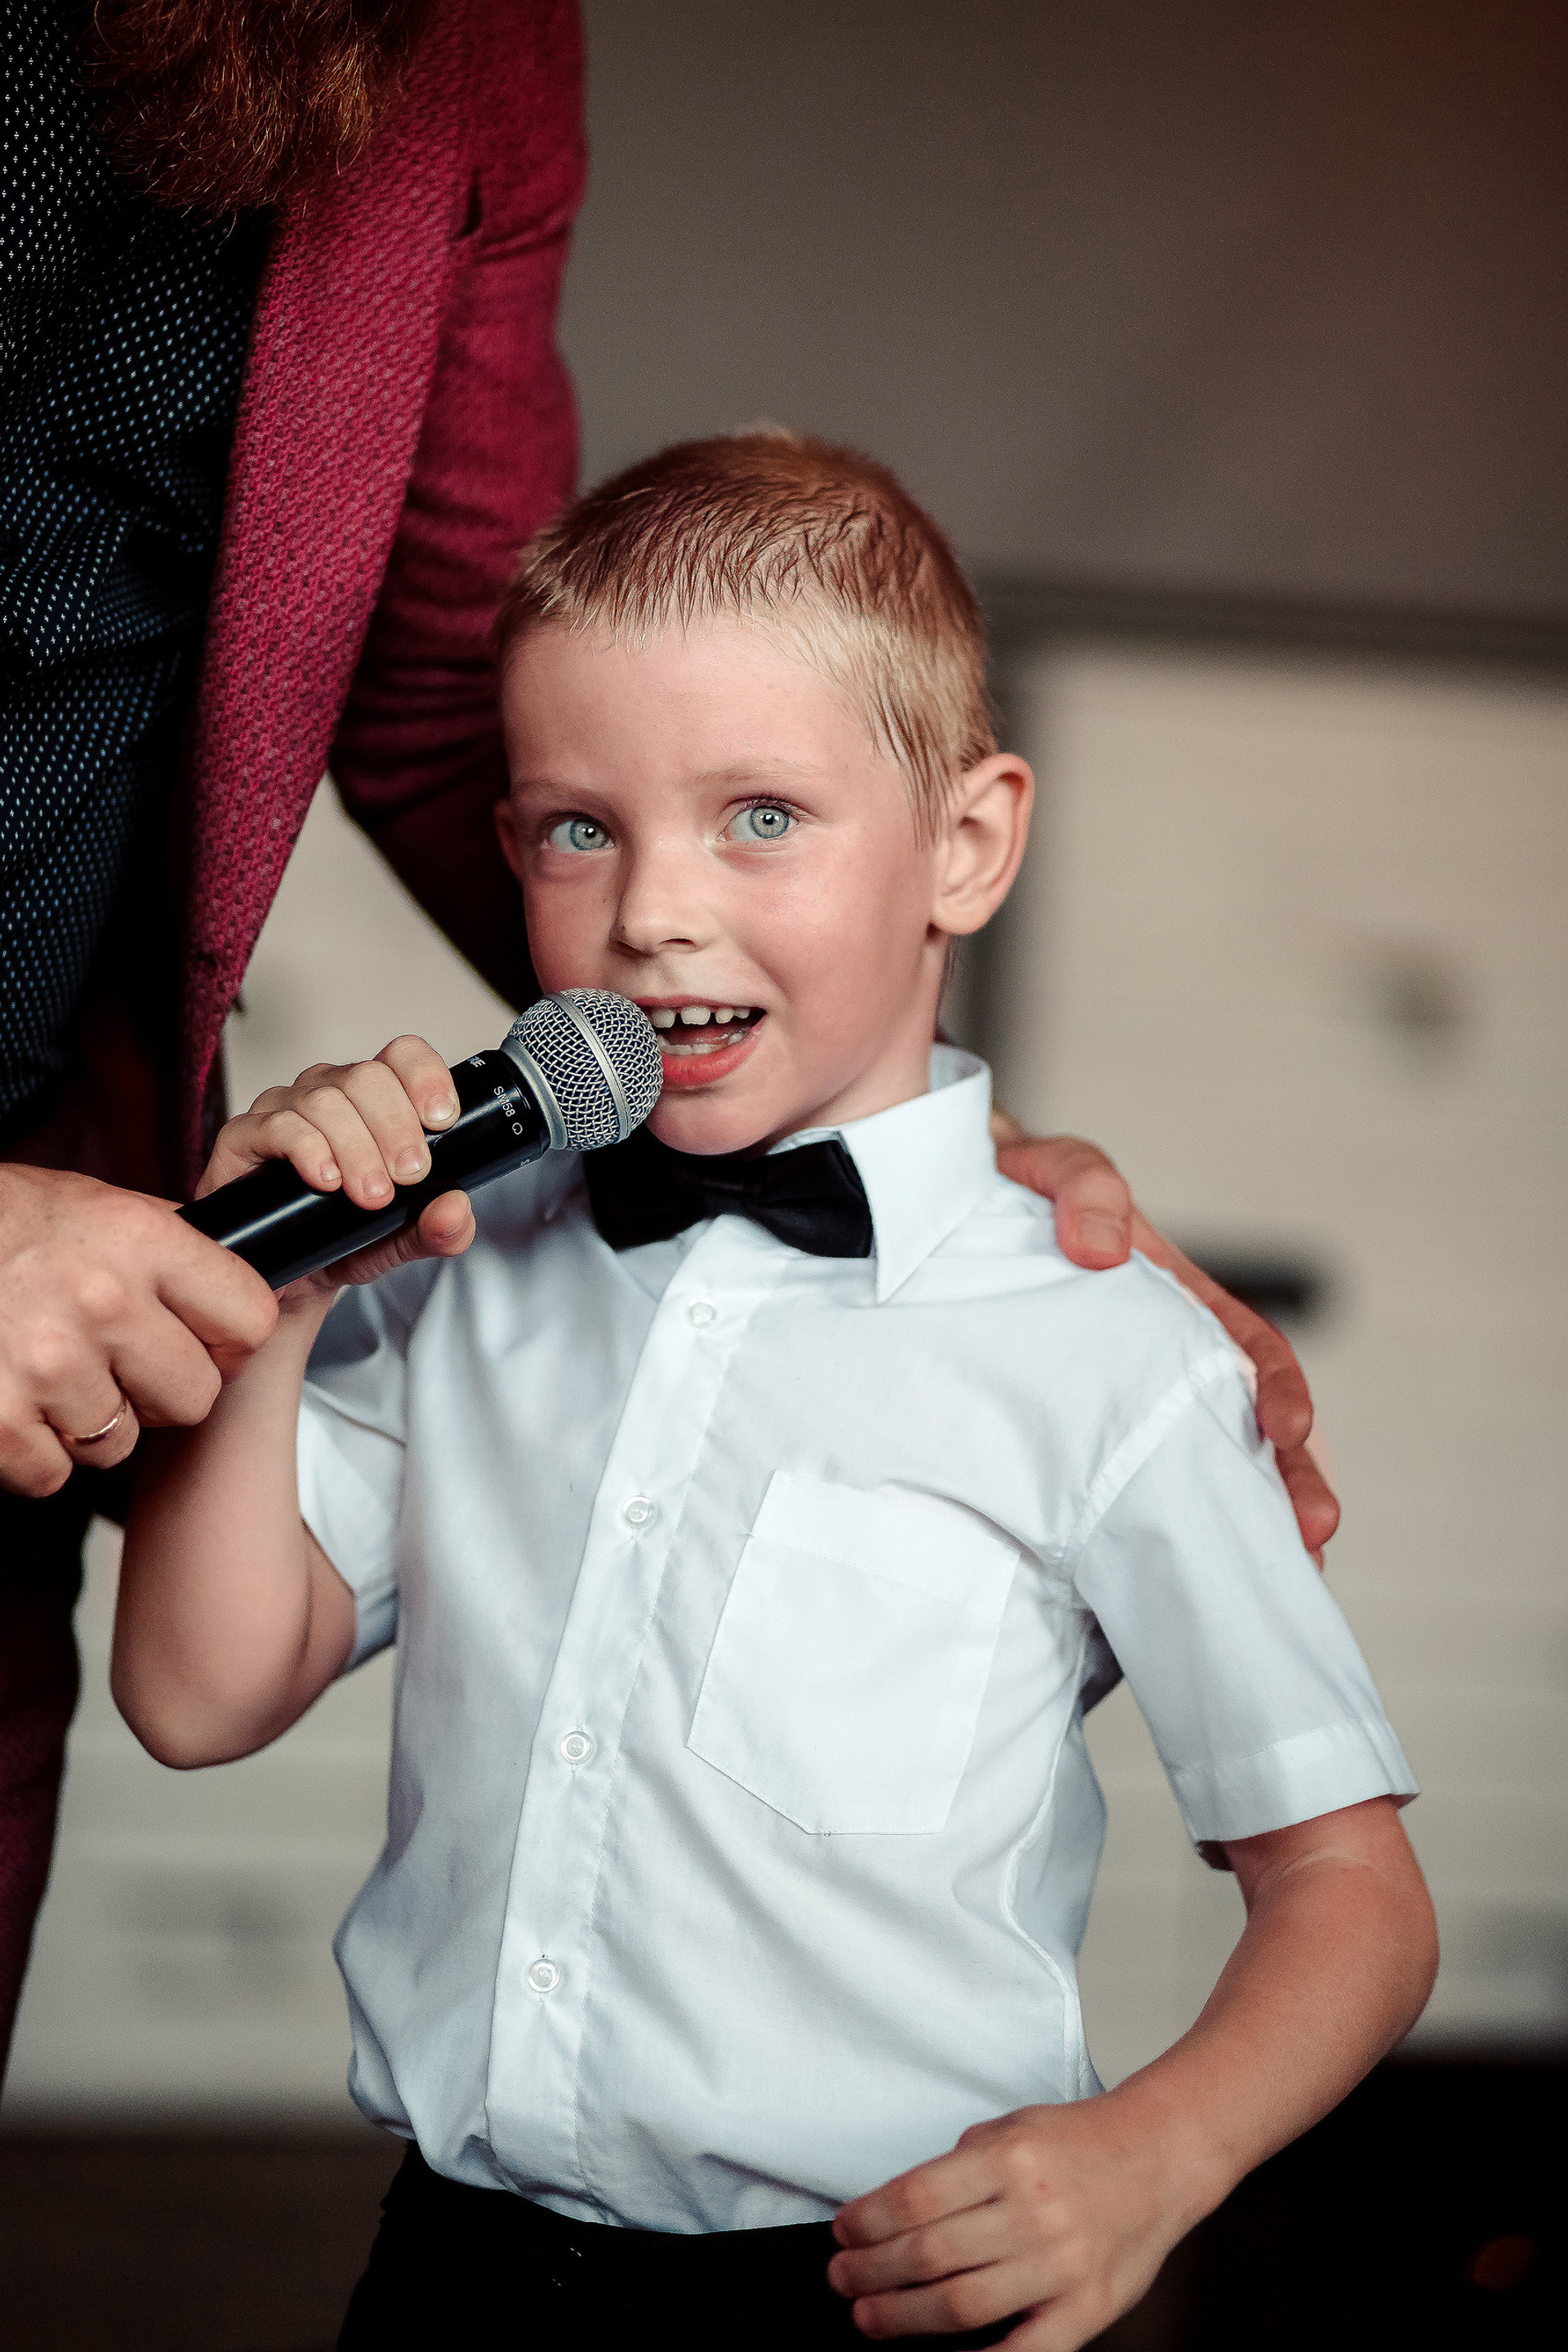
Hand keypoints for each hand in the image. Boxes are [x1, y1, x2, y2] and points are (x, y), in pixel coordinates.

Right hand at [0, 1163, 278, 1497]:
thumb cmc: (4, 1223)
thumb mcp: (99, 1206)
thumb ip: (170, 1248)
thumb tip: (234, 1290)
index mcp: (140, 1241)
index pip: (250, 1318)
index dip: (231, 1341)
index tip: (207, 1343)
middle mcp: (103, 1301)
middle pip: (195, 1398)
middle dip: (159, 1393)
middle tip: (117, 1367)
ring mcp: (49, 1365)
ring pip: (120, 1444)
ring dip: (88, 1423)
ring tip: (49, 1372)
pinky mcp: (0, 1421)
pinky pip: (54, 1474)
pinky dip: (33, 1453)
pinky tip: (16, 1401)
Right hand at [202, 1035, 475, 1303]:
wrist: (285, 1282)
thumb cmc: (340, 1243)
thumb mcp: (399, 1241)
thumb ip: (436, 1229)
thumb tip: (456, 1209)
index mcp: (372, 1102)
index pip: (401, 1056)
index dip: (425, 1076)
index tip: (442, 1120)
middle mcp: (327, 1094)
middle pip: (367, 1076)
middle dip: (396, 1127)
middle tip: (408, 1176)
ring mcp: (282, 1110)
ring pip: (324, 1099)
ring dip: (356, 1148)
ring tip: (371, 1194)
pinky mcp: (243, 1137)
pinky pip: (278, 1125)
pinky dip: (308, 1149)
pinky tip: (326, 1180)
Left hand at [829, 2097, 1206, 2349]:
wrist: (1160, 2155)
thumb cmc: (1080, 2142)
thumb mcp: (1011, 2129)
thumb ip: (959, 2167)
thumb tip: (895, 2210)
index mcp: (1009, 2160)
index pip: (915, 2198)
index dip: (868, 2221)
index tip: (844, 2232)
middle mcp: (1033, 2212)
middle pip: (929, 2254)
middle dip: (871, 2272)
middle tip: (842, 2279)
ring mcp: (1061, 2265)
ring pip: (963, 2304)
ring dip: (903, 2316)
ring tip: (869, 2316)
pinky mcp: (1087, 2309)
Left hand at [993, 1129, 1338, 1560]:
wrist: (933, 1211)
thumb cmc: (1009, 1187)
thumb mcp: (1049, 1169)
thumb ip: (1082, 1185)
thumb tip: (1102, 1247)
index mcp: (1177, 1300)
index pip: (1249, 1349)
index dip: (1279, 1389)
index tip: (1288, 1429)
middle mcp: (1165, 1358)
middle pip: (1248, 1427)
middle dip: (1290, 1479)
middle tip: (1310, 1535)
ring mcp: (1124, 1402)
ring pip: (1203, 1465)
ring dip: (1245, 1516)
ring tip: (1268, 1571)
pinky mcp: (1076, 1435)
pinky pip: (1130, 1487)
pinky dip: (1166, 1529)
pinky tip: (1169, 1579)